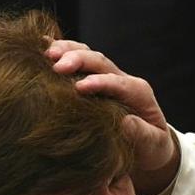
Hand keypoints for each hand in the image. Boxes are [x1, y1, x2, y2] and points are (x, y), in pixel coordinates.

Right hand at [46, 40, 179, 194]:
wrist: (150, 144)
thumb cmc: (152, 147)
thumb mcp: (153, 145)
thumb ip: (142, 135)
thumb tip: (125, 123)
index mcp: (139, 93)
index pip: (119, 83)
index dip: (100, 82)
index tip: (79, 88)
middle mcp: (122, 80)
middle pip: (100, 61)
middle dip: (78, 59)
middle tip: (57, 65)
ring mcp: (106, 77)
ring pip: (86, 54)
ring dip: (67, 51)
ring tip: (46, 53)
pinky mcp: (92, 79)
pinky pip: (76, 59)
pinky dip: (60, 51)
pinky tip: (41, 47)